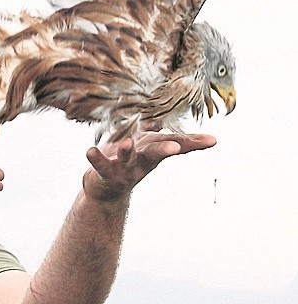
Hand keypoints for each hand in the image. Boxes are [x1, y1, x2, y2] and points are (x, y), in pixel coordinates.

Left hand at [83, 132, 216, 202]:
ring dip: (127, 151)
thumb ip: (156, 132)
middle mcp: (141, 161)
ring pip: (127, 159)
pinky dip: (95, 158)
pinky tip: (89, 150)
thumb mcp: (143, 146)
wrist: (105, 189)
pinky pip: (100, 165)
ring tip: (127, 143)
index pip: (175, 145)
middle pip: (155, 153)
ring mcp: (124, 169)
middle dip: (165, 149)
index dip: (193, 143)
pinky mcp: (105, 173)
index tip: (213, 141)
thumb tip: (166, 114)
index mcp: (152, 151)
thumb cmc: (126, 161)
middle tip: (176, 148)